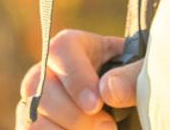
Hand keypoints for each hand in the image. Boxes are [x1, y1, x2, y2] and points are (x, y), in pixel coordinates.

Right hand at [16, 29, 142, 128]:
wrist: (124, 109)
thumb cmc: (130, 87)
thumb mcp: (138, 75)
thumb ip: (130, 78)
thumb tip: (108, 92)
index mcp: (71, 47)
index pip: (61, 51)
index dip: (76, 79)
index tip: (97, 104)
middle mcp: (45, 70)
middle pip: (40, 89)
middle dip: (76, 117)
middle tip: (108, 127)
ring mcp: (33, 101)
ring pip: (33, 119)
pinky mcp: (31, 125)